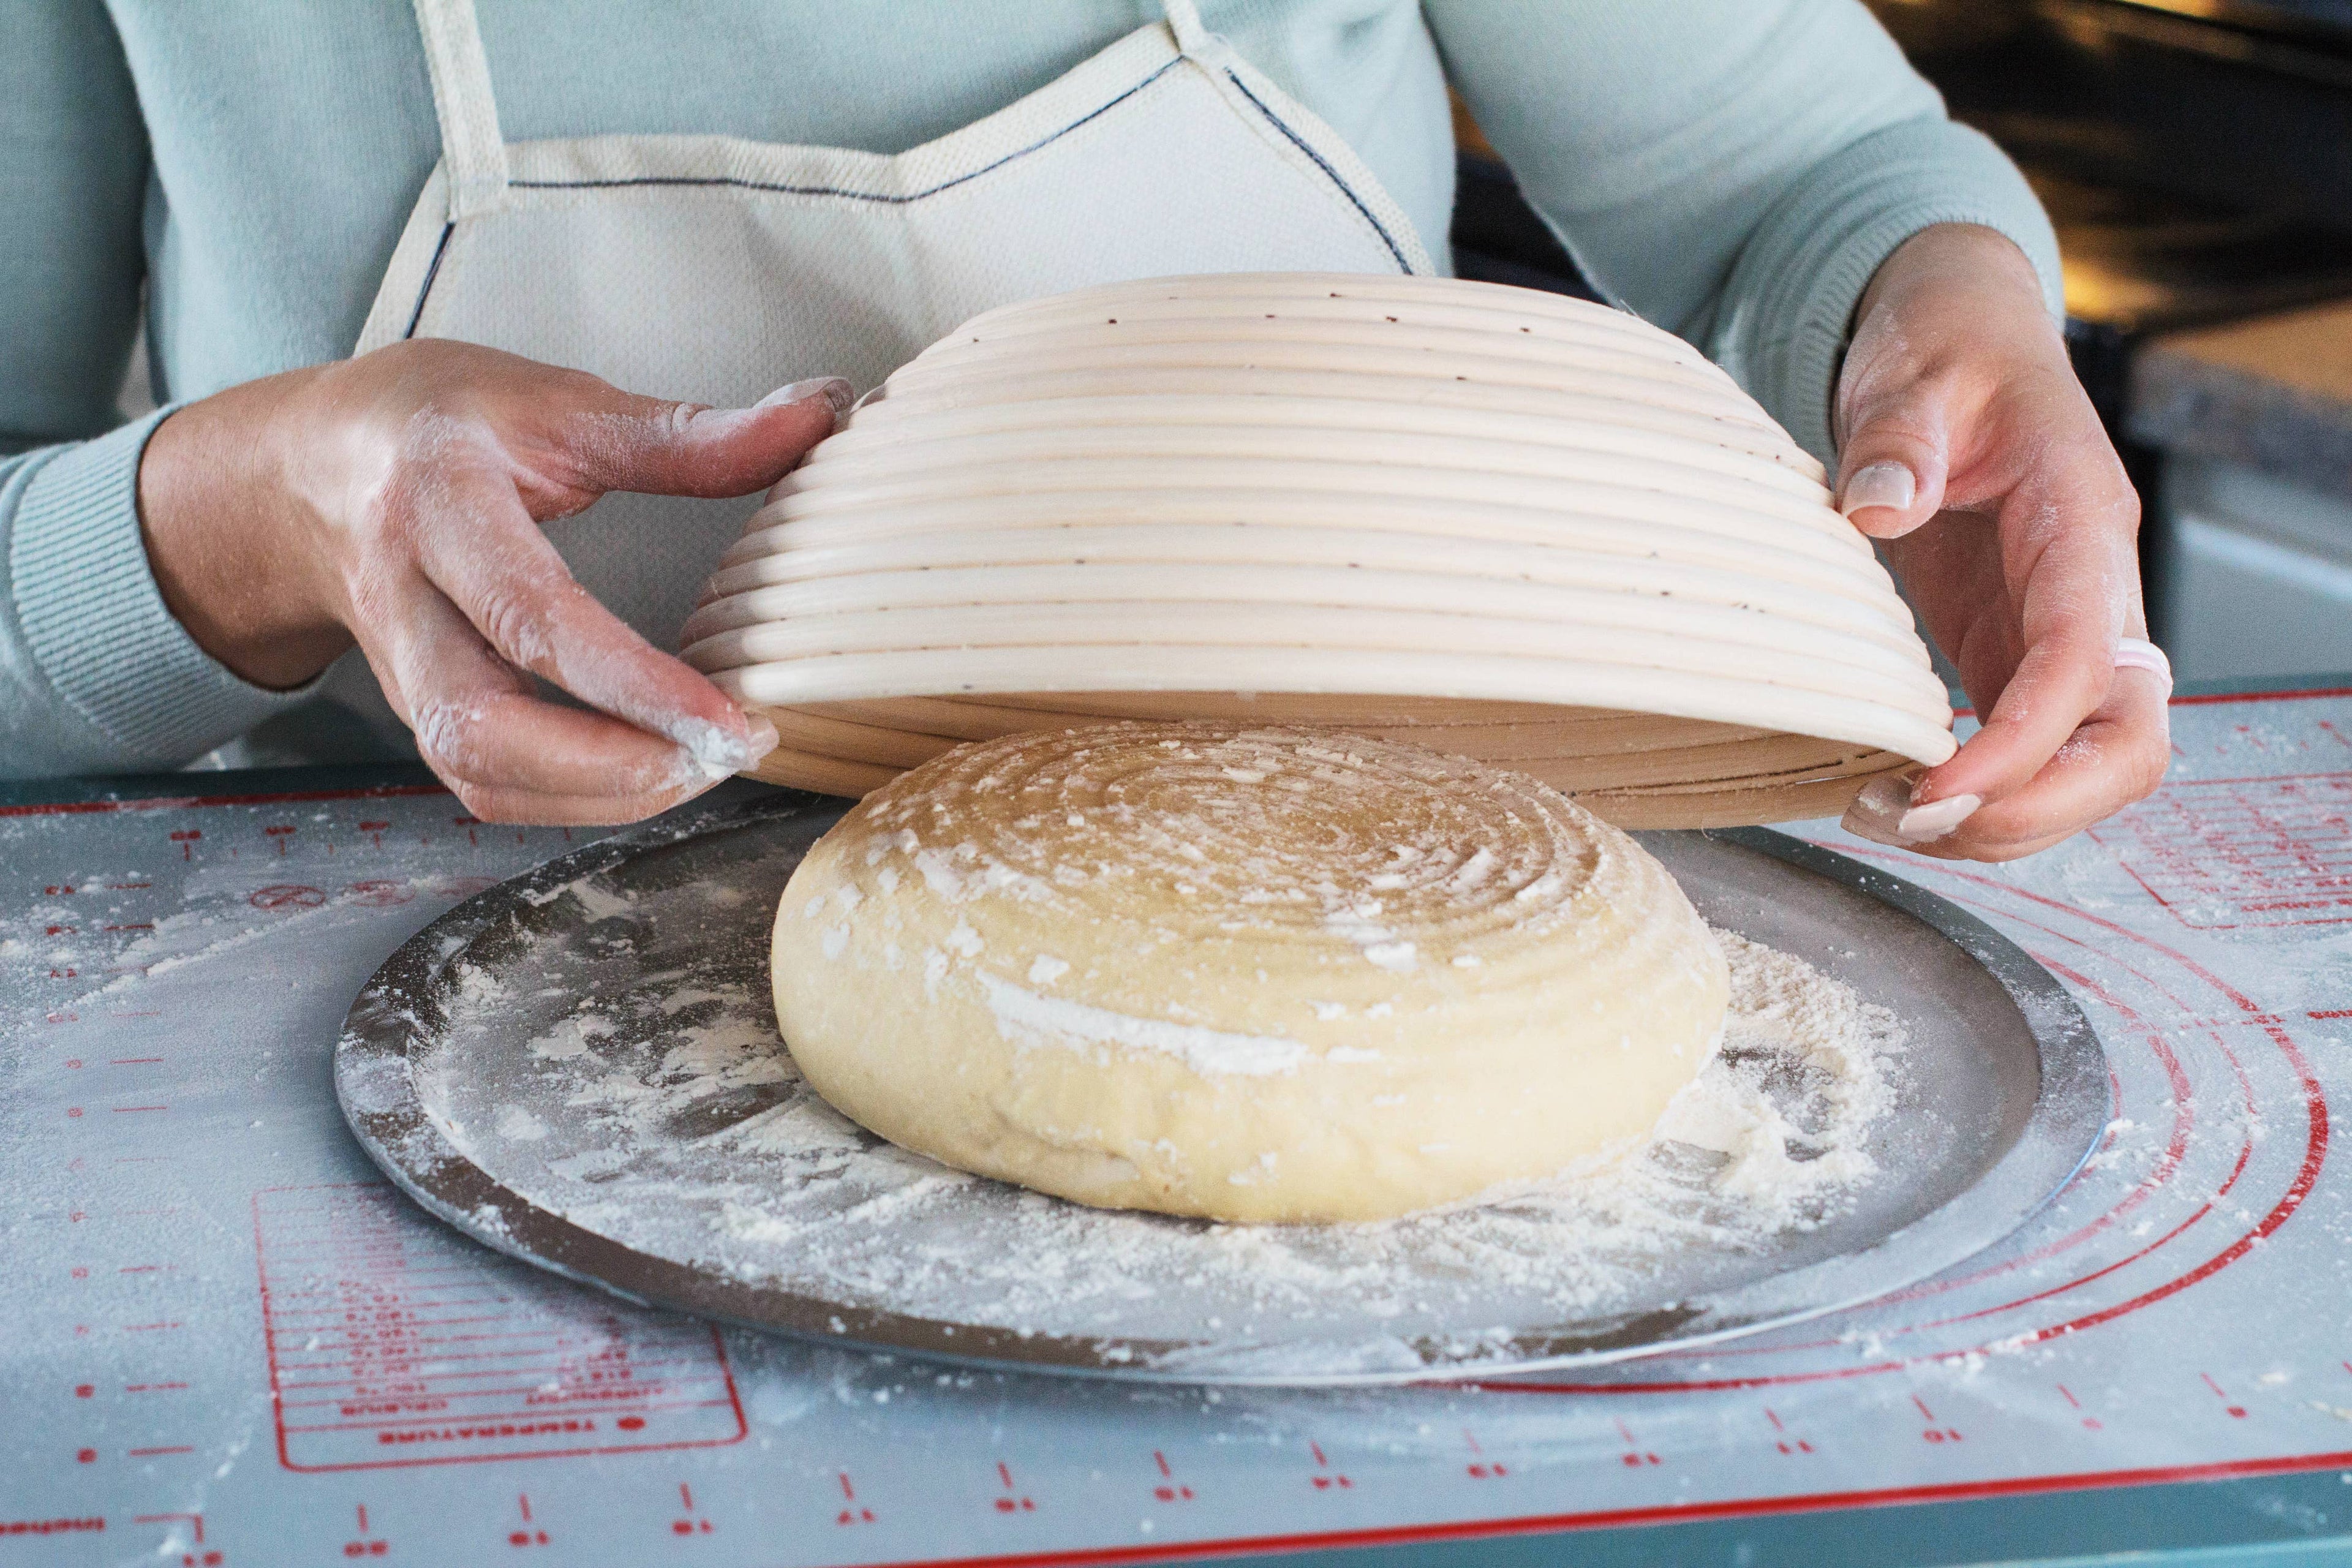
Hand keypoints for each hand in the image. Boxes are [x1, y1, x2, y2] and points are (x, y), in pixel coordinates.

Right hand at [139, 341, 850, 823]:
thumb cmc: (442, 424)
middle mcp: (406, 597)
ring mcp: (403, 669)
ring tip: (709, 767)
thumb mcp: (559, 402)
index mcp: (439, 500)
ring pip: (479, 772)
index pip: (531, 615)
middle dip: (611, 768)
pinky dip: (575, 801)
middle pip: (480, 725)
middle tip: (729, 755)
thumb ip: (688, 431)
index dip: (632, 683)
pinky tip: (655, 775)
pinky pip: (488, 786)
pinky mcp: (420, 713)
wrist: (309, 466)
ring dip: (602, 796)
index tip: (733, 717)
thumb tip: (819, 412)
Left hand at [1830, 223, 2167, 860]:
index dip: (2023, 743)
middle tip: (1914, 823)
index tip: (1938, 787)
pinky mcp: (2013, 653)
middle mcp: (2093, 590)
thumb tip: (1875, 504)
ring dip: (2003, 819)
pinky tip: (1898, 799)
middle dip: (2034, 808)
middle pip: (2127, 743)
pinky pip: (2031, 753)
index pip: (2084, 662)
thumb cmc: (1946, 349)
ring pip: (2090, 765)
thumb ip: (1898, 435)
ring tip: (1888, 820)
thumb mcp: (1915, 371)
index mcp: (2080, 522)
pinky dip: (1979, 796)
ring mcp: (2058, 631)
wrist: (1954, 337)